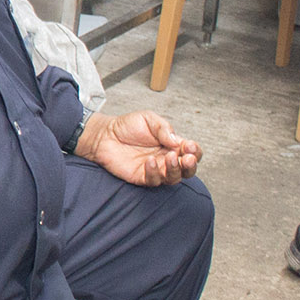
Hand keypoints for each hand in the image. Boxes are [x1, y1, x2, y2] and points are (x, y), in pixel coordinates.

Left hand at [75, 111, 201, 185]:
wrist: (105, 134)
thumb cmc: (128, 126)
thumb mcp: (149, 119)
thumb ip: (164, 128)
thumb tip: (176, 141)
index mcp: (172, 145)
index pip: (191, 152)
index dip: (194, 151)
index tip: (189, 145)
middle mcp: (167, 159)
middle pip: (188, 169)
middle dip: (191, 165)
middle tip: (186, 158)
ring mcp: (156, 170)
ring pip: (174, 178)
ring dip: (175, 170)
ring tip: (169, 158)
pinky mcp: (142, 177)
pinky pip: (154, 180)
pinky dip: (154, 172)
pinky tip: (149, 161)